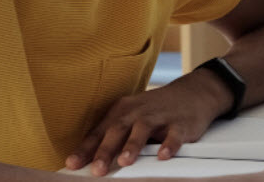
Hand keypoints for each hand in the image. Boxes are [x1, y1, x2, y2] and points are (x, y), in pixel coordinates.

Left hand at [65, 73, 224, 175]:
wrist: (192, 93)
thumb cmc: (154, 110)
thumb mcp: (132, 117)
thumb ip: (114, 136)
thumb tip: (90, 159)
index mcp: (122, 111)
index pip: (100, 132)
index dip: (86, 149)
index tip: (72, 164)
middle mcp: (138, 112)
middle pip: (118, 130)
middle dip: (106, 150)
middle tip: (96, 169)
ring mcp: (159, 116)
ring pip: (143, 130)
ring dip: (133, 145)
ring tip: (125, 161)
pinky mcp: (180, 123)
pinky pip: (174, 135)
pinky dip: (169, 145)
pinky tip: (163, 155)